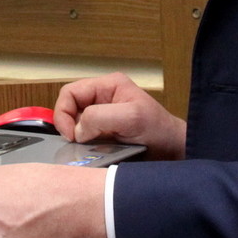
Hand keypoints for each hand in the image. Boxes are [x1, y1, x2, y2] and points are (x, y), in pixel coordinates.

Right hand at [54, 73, 186, 159]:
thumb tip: (77, 129)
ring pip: (75, 124)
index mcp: (108, 85)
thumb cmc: (159, 131)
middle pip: (70, 107)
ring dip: (78, 138)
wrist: (173, 152)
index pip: (71, 92)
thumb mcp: (131, 118)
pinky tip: (93, 152)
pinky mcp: (104, 133)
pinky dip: (84, 146)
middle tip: (77, 144)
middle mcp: (103, 97)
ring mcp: (103, 116)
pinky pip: (84, 138)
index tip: (71, 135)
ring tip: (87, 149)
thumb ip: (100, 117)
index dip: (64, 112)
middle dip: (70, 126)